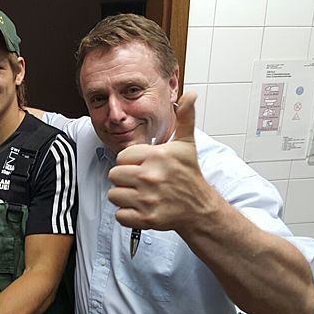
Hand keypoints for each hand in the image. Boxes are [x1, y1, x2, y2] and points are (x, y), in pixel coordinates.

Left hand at [107, 91, 212, 231]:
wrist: (199, 208)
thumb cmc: (189, 175)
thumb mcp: (186, 144)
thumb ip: (184, 118)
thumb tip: (191, 94)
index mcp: (157, 157)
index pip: (121, 157)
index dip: (130, 162)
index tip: (143, 166)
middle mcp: (151, 177)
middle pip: (113, 176)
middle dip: (124, 179)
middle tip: (140, 181)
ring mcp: (148, 199)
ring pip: (114, 195)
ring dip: (124, 197)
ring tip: (140, 194)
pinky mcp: (147, 218)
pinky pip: (119, 215)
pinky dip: (127, 214)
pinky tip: (141, 208)